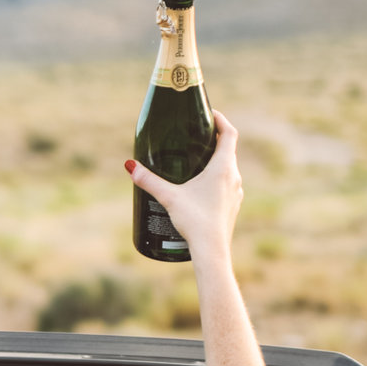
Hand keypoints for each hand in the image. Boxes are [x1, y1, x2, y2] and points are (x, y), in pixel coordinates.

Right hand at [125, 112, 243, 256]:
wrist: (212, 251)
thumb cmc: (195, 221)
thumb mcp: (169, 197)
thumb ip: (149, 180)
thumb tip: (130, 166)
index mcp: (223, 168)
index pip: (230, 134)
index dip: (221, 120)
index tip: (209, 114)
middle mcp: (234, 177)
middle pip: (228, 150)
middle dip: (213, 139)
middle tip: (196, 134)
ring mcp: (236, 192)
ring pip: (228, 168)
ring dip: (216, 159)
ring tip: (196, 158)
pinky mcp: (232, 205)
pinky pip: (227, 184)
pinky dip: (216, 177)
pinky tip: (200, 186)